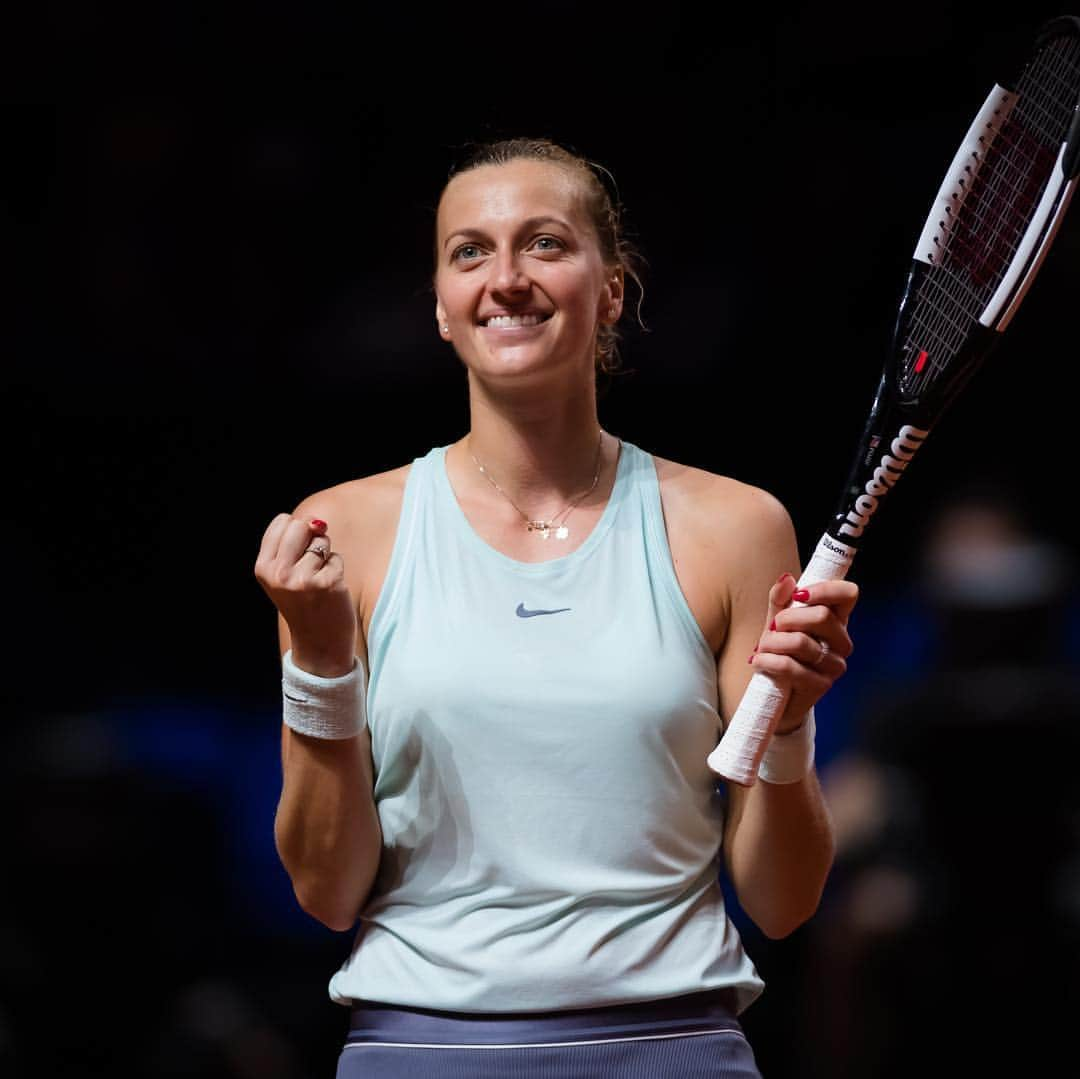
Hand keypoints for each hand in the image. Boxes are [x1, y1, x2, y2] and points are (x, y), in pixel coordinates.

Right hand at [254, 514, 357, 676]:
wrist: (318, 643)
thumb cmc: (303, 604)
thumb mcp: (283, 575)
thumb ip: (292, 544)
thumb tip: (318, 522)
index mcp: (263, 567)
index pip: (282, 521)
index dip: (296, 533)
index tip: (296, 555)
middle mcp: (279, 573)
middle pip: (302, 525)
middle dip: (311, 539)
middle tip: (310, 567)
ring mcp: (303, 578)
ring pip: (322, 541)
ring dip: (325, 557)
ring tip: (318, 582)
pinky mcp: (328, 583)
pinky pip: (337, 558)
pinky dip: (337, 570)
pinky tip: (330, 590)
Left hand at [748, 573, 857, 733]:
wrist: (774, 694)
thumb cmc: (779, 653)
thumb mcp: (776, 622)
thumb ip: (780, 600)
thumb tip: (787, 579)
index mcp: (835, 619)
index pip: (848, 594)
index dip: (825, 589)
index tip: (799, 594)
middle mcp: (841, 641)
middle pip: (823, 616)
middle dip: (788, 618)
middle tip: (773, 626)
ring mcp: (834, 664)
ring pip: (802, 642)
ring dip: (773, 642)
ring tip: (762, 647)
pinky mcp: (821, 685)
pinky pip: (790, 666)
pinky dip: (768, 660)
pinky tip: (758, 661)